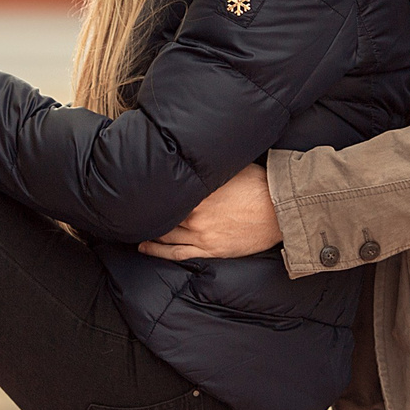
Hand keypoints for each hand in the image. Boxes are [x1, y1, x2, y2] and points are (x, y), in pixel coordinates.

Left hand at [139, 163, 282, 259]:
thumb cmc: (260, 185)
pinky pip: (177, 254)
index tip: (136, 188)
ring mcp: (202, 235)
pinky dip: (158, 251)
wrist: (281, 211)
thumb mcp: (231, 167)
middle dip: (146, 212)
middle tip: (128, 210)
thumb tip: (190, 155)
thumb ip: (207, 168)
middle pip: (162, 214)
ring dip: (148, 231)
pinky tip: (146, 247)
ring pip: (165, 235)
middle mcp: (196, 215)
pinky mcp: (210, 250)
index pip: (165, 193)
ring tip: (134, 228)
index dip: (150, 191)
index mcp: (199, 193)